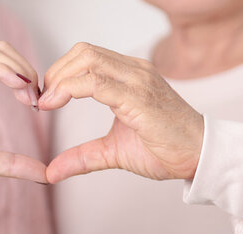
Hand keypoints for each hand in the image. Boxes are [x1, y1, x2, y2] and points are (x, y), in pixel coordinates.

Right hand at [0, 41, 44, 187]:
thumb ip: (12, 164)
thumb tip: (45, 174)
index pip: (4, 64)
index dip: (27, 77)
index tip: (39, 104)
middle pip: (0, 50)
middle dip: (25, 66)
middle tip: (38, 98)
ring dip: (17, 68)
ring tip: (30, 95)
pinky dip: (2, 71)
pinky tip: (17, 87)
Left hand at [39, 42, 204, 182]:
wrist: (199, 158)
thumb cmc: (164, 149)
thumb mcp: (112, 152)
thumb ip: (81, 157)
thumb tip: (51, 172)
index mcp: (130, 75)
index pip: (87, 56)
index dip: (60, 72)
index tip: (45, 98)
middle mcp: (134, 71)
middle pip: (83, 52)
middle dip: (56, 72)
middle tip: (43, 100)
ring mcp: (138, 81)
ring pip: (87, 60)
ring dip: (59, 78)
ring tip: (47, 102)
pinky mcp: (139, 97)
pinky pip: (97, 82)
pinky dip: (69, 89)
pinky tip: (57, 103)